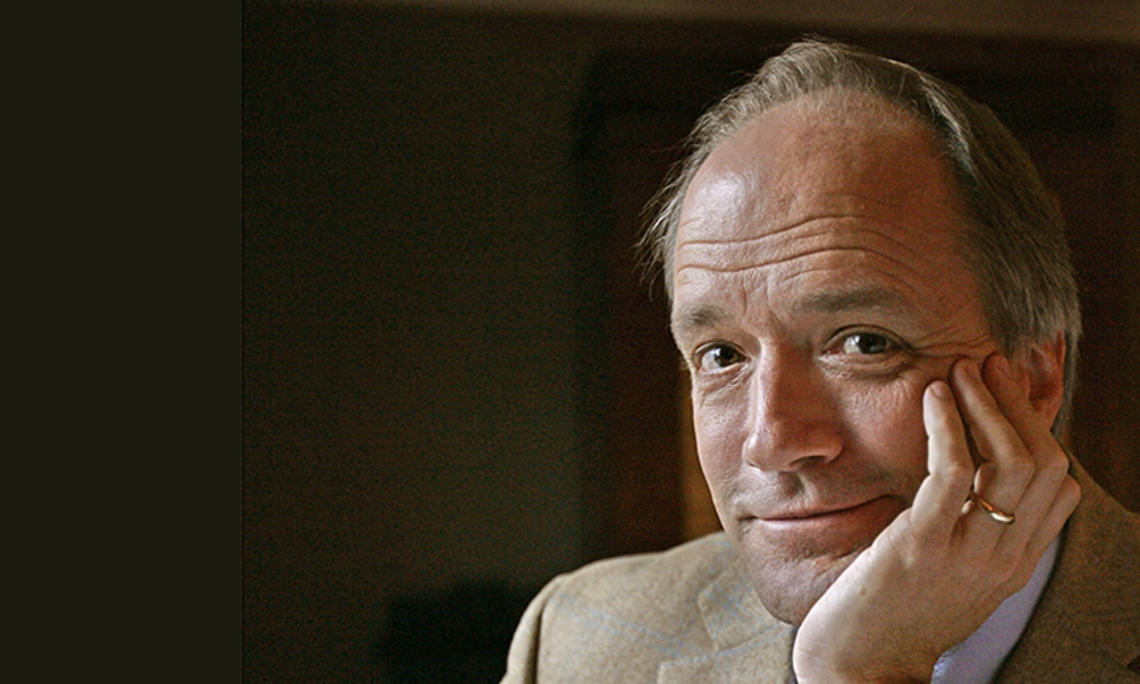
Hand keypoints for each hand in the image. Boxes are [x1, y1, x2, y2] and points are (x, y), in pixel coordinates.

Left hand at [791, 355, 1080, 682]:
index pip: (1058, 486)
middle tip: (988, 364)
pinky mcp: (922, 547)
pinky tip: (932, 397)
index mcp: (1015, 563)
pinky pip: (952, 473)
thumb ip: (969, 524)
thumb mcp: (950, 566)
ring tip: (962, 370)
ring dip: (988, 404)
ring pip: (1010, 462)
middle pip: (1044, 463)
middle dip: (1019, 404)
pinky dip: (947, 426)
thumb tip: (968, 469)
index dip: (1039, 428)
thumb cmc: (894, 609)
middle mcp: (1004, 559)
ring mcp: (968, 555)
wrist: (860, 665)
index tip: (1006, 391)